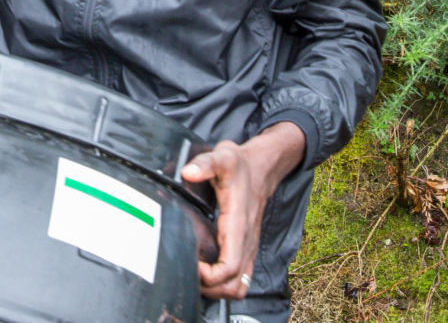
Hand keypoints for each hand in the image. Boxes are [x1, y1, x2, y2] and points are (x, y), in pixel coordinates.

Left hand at [180, 122, 305, 299]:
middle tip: (187, 274)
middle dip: (209, 288)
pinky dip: (224, 284)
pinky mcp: (246, 248)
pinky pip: (240, 278)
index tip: (190, 265)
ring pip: (238, 287)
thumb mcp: (223, 157)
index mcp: (238, 226)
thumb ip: (204, 164)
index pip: (229, 267)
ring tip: (194, 277)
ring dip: (217, 290)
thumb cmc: (240, 166)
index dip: (208, 276)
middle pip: (233, 286)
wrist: (260, 169)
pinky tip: (205, 272)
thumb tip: (187, 172)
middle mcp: (246, 243)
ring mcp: (248, 248)